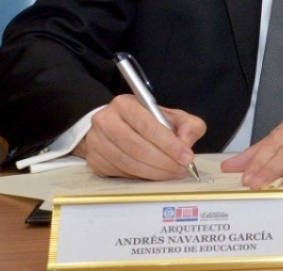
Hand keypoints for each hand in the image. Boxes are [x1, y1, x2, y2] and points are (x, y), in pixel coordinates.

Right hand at [76, 94, 204, 179]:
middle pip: (137, 147)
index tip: (187, 157)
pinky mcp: (94, 160)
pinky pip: (120, 173)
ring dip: (154, 172)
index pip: (148, 127)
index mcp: (125, 104)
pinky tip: (154, 174)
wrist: (119, 127)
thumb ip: (188, 125)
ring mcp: (96, 141)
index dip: (169, 144)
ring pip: (128, 163)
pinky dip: (140, 177)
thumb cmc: (149, 122)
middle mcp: (105, 120)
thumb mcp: (173, 117)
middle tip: (181, 169)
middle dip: (163, 162)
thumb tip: (186, 142)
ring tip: (172, 173)